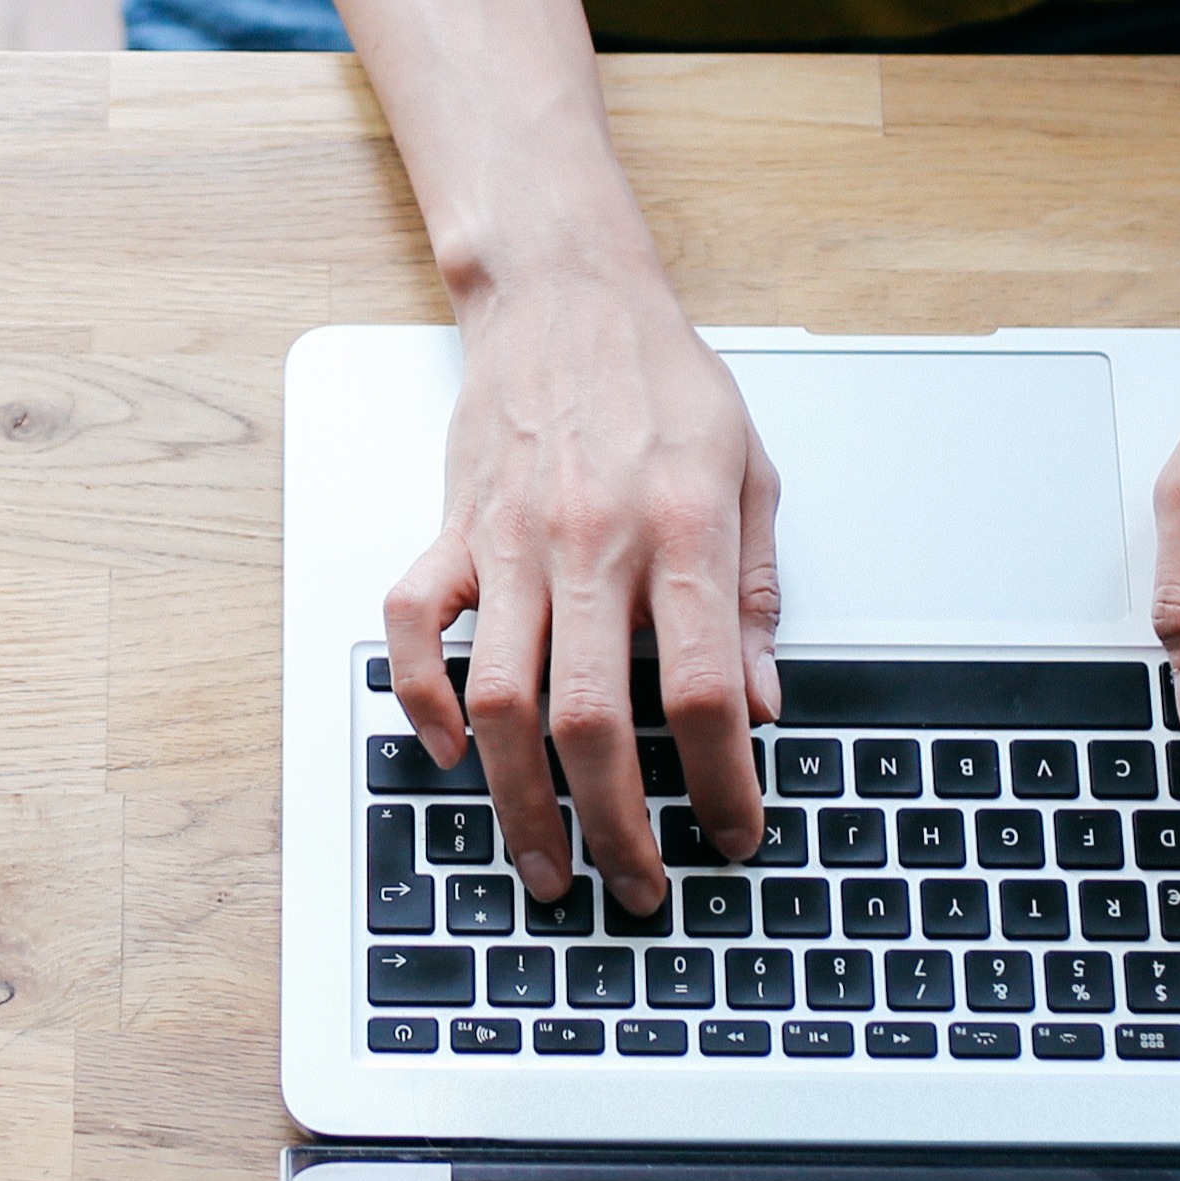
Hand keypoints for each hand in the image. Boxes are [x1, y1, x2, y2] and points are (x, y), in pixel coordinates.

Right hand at [385, 256, 783, 911]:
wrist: (566, 294)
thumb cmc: (661, 381)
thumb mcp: (751, 476)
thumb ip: (753, 597)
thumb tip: (765, 706)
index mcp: (680, 530)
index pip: (703, 689)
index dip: (722, 779)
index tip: (737, 830)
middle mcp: (590, 542)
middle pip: (591, 720)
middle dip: (615, 826)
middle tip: (636, 886)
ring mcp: (508, 540)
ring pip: (501, 698)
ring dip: (519, 799)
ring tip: (546, 863)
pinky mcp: (452, 530)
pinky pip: (414, 628)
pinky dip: (424, 698)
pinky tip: (453, 748)